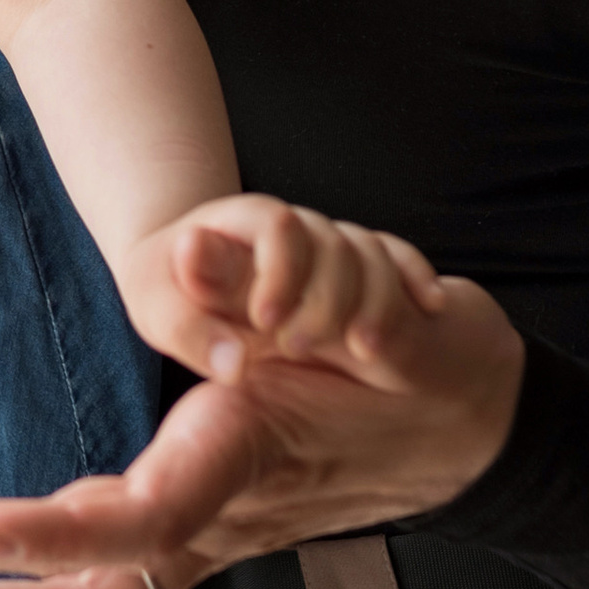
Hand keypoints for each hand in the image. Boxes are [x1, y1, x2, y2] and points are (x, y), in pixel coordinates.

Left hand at [0, 214, 524, 588]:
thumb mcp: (395, 322)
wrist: (478, 426)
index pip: (136, 525)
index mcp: (247, 471)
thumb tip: (198, 261)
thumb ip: (302, 289)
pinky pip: (95, 574)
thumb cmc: (436, 371)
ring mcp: (205, 535)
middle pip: (84, 586)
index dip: (49, 536)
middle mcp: (218, 523)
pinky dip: (24, 579)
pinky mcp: (195, 525)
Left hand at [121, 195, 447, 376]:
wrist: (181, 271)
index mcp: (242, 223)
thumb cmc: (165, 292)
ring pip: (370, 252)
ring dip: (378, 299)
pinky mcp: (350, 262)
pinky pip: (397, 256)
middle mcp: (291, 225)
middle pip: (333, 242)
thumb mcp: (156, 308)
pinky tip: (431, 307)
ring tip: (369, 350)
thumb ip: (189, 330)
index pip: (277, 228)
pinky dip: (416, 276)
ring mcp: (324, 241)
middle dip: (328, 296)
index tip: (265, 324)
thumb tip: (235, 366)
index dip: (279, 271)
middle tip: (300, 347)